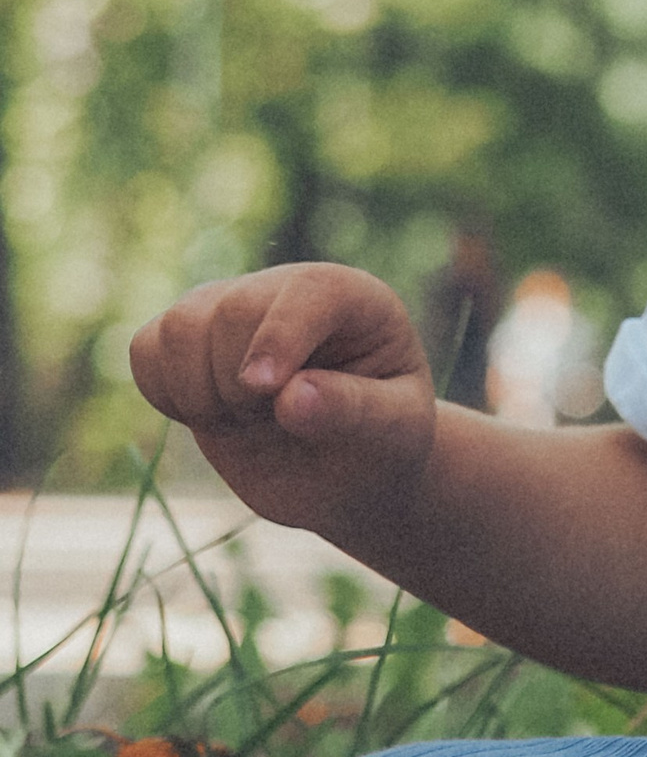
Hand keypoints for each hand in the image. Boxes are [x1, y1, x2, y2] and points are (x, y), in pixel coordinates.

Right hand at [130, 264, 437, 533]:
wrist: (341, 467)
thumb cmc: (379, 443)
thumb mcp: (392, 432)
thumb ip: (351, 412)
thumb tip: (291, 399)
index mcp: (355, 298)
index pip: (309, 292)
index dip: (280, 337)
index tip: (265, 391)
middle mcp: (286, 289)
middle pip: (230, 311)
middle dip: (239, 385)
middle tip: (274, 423)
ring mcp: (230, 308)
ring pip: (179, 327)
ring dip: (200, 392)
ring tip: (246, 419)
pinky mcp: (188, 337)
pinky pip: (145, 349)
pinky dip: (163, 392)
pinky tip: (208, 415)